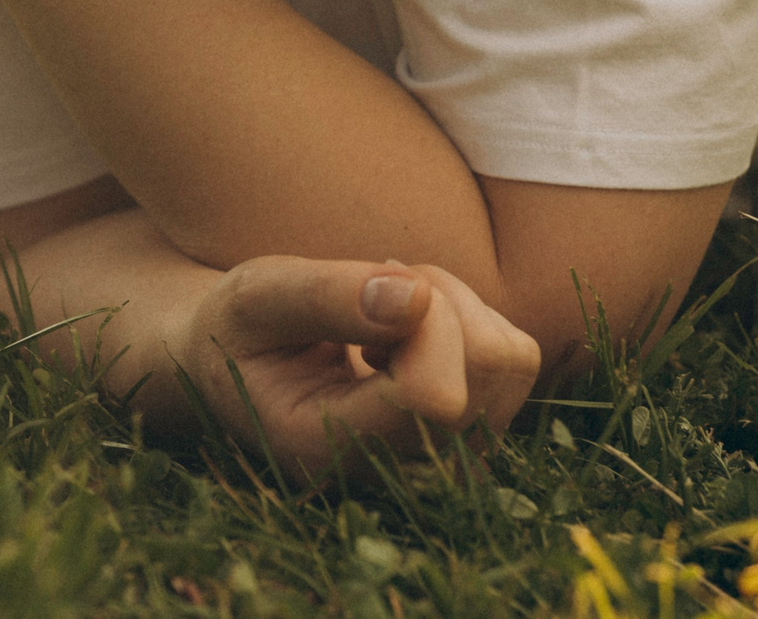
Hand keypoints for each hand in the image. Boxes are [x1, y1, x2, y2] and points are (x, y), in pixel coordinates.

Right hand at [168, 256, 540, 478]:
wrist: (243, 368)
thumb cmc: (240, 328)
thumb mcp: (253, 297)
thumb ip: (322, 296)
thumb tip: (415, 297)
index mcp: (326, 452)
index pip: (434, 394)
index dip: (425, 316)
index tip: (373, 281)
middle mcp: (399, 475)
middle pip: (488, 368)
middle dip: (438, 297)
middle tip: (373, 282)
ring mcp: (445, 464)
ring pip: (510, 359)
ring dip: (455, 305)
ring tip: (385, 308)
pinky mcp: (474, 438)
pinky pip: (517, 358)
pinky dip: (471, 320)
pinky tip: (409, 332)